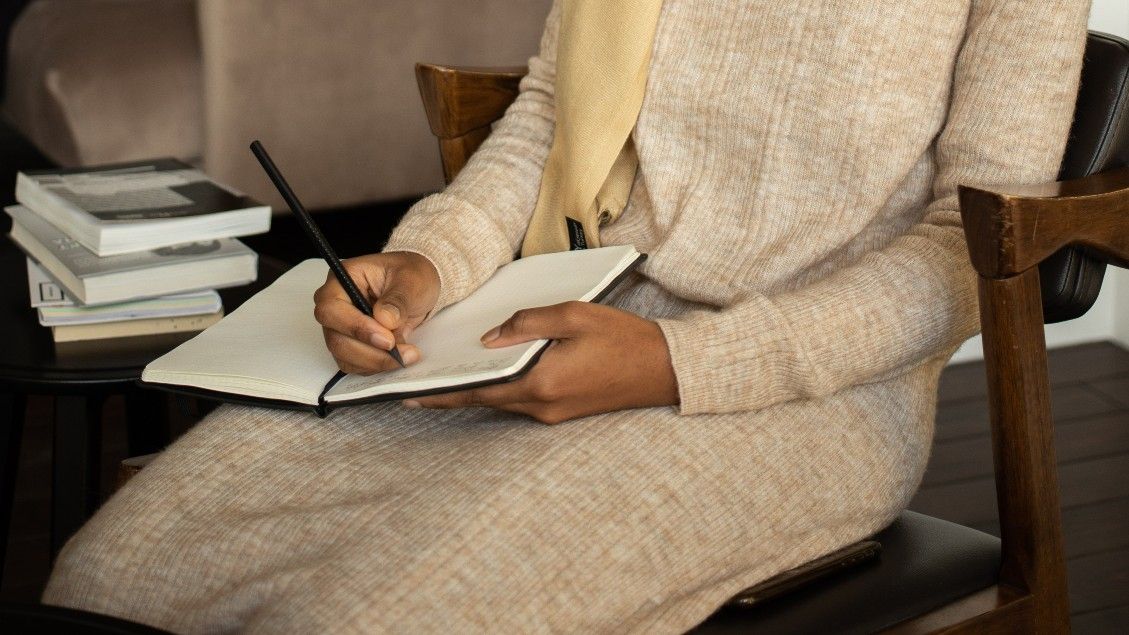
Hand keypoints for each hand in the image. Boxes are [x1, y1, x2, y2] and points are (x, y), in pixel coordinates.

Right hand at [313, 251, 439, 373]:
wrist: (417, 289)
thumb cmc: (411, 277)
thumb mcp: (412, 279)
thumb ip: (398, 298)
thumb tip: (385, 319)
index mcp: (341, 280)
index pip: (331, 309)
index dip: (356, 327)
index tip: (387, 339)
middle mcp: (335, 306)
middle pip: (336, 339)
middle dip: (370, 352)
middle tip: (401, 353)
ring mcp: (340, 328)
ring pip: (345, 357)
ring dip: (376, 362)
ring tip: (407, 356)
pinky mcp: (351, 345)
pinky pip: (355, 365)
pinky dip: (376, 367)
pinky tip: (398, 359)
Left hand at [406, 301, 679, 423]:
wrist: (664, 370)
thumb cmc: (623, 338)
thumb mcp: (574, 315)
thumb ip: (528, 323)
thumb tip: (490, 337)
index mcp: (541, 383)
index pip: (479, 391)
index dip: (443, 393)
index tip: (411, 392)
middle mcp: (542, 407)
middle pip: (486, 400)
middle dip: (454, 391)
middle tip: (420, 381)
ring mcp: (553, 415)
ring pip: (504, 401)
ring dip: (479, 389)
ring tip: (449, 373)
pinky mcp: (563, 413)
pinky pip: (522, 401)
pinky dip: (502, 389)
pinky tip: (493, 373)